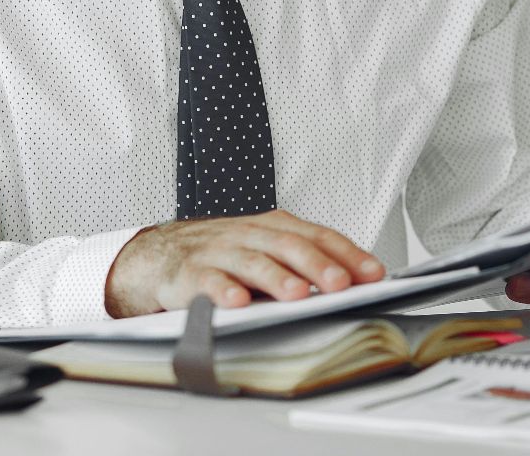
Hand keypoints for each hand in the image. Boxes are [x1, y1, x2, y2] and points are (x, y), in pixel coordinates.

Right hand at [103, 209, 384, 317]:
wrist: (157, 256)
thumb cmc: (220, 255)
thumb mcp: (262, 251)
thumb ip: (300, 263)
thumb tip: (351, 283)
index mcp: (271, 227)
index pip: (316, 235)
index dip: (346, 253)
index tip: (372, 273)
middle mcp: (247, 234)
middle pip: (287, 245)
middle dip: (317, 265)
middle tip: (341, 284)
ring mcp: (218, 252)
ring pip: (251, 261)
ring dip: (276, 278)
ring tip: (298, 294)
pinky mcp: (189, 273)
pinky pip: (207, 281)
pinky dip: (222, 290)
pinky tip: (238, 302)